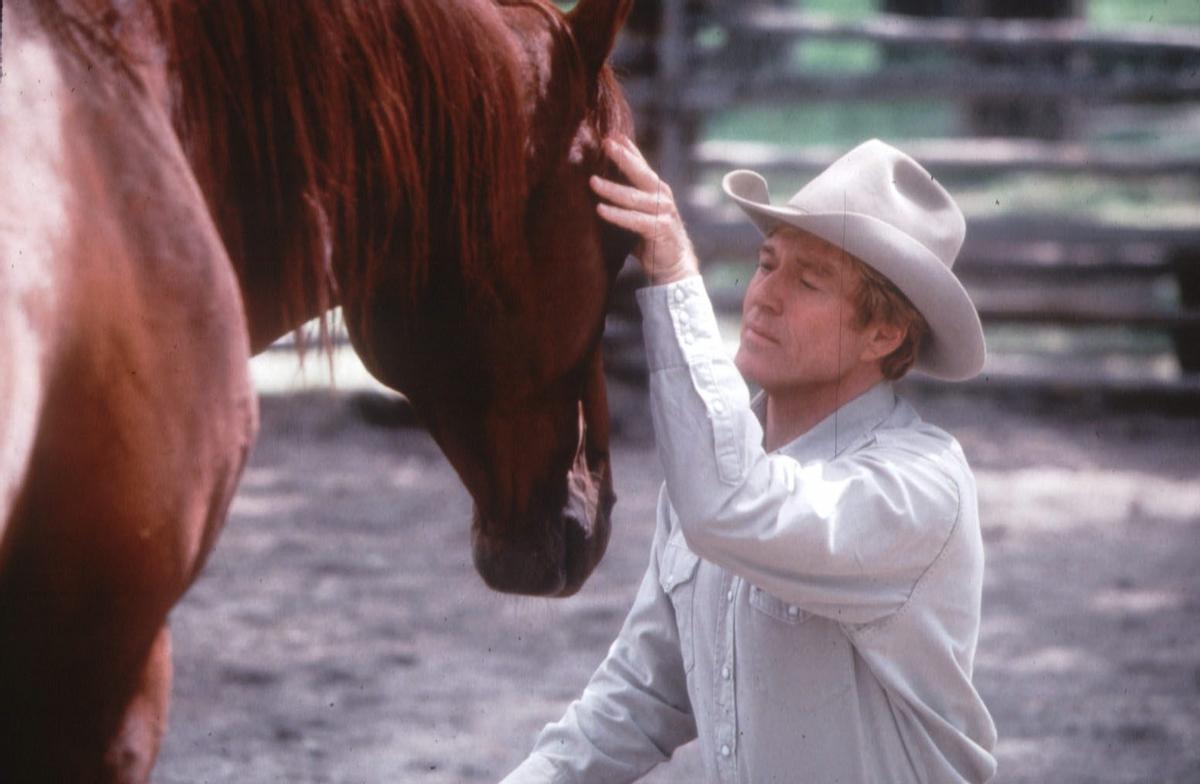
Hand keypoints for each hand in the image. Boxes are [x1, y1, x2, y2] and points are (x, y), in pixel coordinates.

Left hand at [590, 134, 699, 284]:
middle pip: (640, 173)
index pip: (641, 164)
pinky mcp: (659, 229)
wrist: (674, 264)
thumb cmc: (650, 237)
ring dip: (612, 189)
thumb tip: (596, 182)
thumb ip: (627, 198)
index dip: (628, 149)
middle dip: (623, 157)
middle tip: (605, 143)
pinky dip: (617, 215)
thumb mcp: (638, 212)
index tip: (612, 134)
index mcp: (656, 189)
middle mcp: (661, 196)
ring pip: (634, 197)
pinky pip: (635, 220)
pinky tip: (601, 209)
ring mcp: (663, 212)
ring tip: (592, 181)